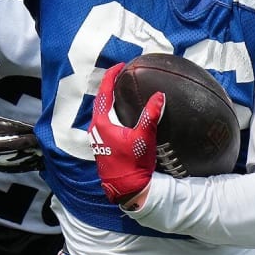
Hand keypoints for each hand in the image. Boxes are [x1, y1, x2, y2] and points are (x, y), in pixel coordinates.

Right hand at [0, 62, 41, 170]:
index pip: (4, 125)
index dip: (20, 126)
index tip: (35, 126)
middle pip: (7, 144)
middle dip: (24, 142)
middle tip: (41, 140)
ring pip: (8, 158)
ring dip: (25, 157)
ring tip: (43, 154)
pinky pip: (7, 167)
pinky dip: (21, 166)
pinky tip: (35, 163)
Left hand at [89, 63, 164, 205]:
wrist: (126, 189)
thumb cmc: (133, 164)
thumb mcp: (144, 137)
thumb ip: (151, 115)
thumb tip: (159, 95)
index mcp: (102, 123)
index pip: (104, 93)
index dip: (111, 77)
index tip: (120, 66)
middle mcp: (95, 129)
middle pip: (100, 101)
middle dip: (109, 86)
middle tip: (120, 75)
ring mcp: (97, 139)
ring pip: (100, 112)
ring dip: (108, 100)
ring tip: (119, 91)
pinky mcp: (101, 147)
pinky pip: (103, 122)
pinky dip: (110, 113)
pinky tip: (120, 115)